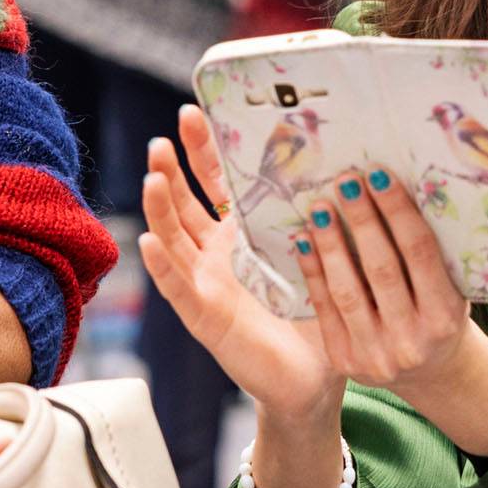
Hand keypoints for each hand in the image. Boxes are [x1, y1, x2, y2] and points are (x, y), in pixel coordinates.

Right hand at [140, 106, 343, 426]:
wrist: (314, 376)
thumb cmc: (317, 313)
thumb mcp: (315, 252)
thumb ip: (314, 213)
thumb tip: (337, 156)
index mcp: (241, 231)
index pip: (214, 181)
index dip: (201, 148)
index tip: (192, 111)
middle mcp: (215, 252)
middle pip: (184, 202)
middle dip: (171, 169)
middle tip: (163, 139)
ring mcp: (204, 282)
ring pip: (172, 239)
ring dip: (160, 208)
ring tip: (152, 178)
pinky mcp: (204, 316)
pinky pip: (178, 288)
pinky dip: (162, 266)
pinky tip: (150, 242)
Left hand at [297, 162, 487, 459]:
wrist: (430, 372)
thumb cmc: (440, 313)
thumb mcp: (452, 289)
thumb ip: (431, 253)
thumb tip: (394, 189)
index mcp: (445, 316)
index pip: (420, 253)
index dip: (398, 211)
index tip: (379, 174)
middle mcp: (412, 339)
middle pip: (381, 268)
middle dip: (362, 220)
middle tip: (345, 180)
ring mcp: (376, 354)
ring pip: (347, 290)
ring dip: (330, 244)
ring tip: (319, 208)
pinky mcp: (346, 361)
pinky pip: (325, 309)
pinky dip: (313, 272)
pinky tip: (303, 240)